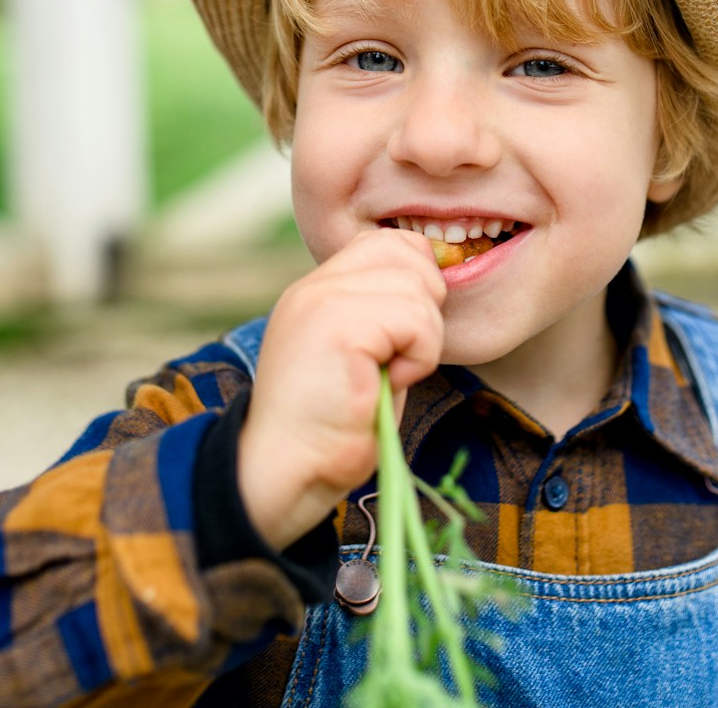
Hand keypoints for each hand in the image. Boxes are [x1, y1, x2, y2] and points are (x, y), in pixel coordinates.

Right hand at [237, 227, 444, 550]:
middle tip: (398, 357)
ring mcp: (323, 299)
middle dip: (425, 307)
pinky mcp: (338, 325)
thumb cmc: (331, 429)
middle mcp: (316, 285)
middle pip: (408, 253)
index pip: (389, 243)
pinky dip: (418, 358)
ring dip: (422, 341)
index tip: (405, 335)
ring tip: (386, 375)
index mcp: (317, 289)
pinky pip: (416, 321)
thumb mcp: (360, 358)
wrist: (284, 472)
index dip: (417, 280)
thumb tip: (433, 292)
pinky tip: (385, 383)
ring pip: (419, 288)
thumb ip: (384, 317)